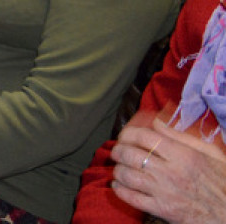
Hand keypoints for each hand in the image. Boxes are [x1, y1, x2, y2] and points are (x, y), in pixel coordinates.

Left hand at [111, 119, 225, 223]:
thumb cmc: (221, 181)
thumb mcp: (208, 153)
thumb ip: (180, 136)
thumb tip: (157, 123)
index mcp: (182, 154)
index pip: (144, 136)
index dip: (127, 134)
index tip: (124, 136)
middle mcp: (170, 171)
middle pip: (130, 154)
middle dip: (118, 151)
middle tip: (117, 152)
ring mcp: (164, 191)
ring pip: (127, 175)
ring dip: (117, 170)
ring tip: (118, 168)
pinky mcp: (162, 209)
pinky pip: (132, 198)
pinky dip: (120, 190)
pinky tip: (118, 185)